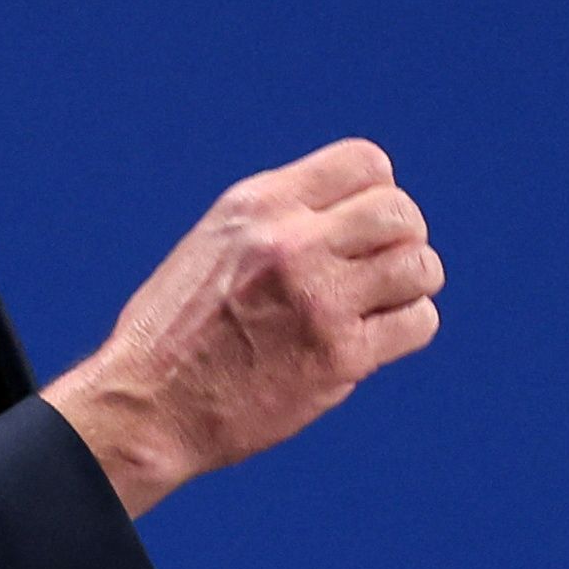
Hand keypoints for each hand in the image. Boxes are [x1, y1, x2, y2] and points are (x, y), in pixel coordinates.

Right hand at [42, 138, 442, 516]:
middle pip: (401, 213)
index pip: (366, 162)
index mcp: (261, 207)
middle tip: (380, 267)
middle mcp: (293, 244)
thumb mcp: (218, 241)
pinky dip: (408, 327)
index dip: (378, 191)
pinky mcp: (339, 357)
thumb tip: (357, 209)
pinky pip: (418, 323)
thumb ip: (283, 217)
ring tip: (383, 302)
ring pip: (420, 266)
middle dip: (403, 237)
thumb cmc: (179, 328)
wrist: (147, 407)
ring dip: (412, 284)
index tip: (362, 224)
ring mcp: (320, 301)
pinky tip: (377, 337)